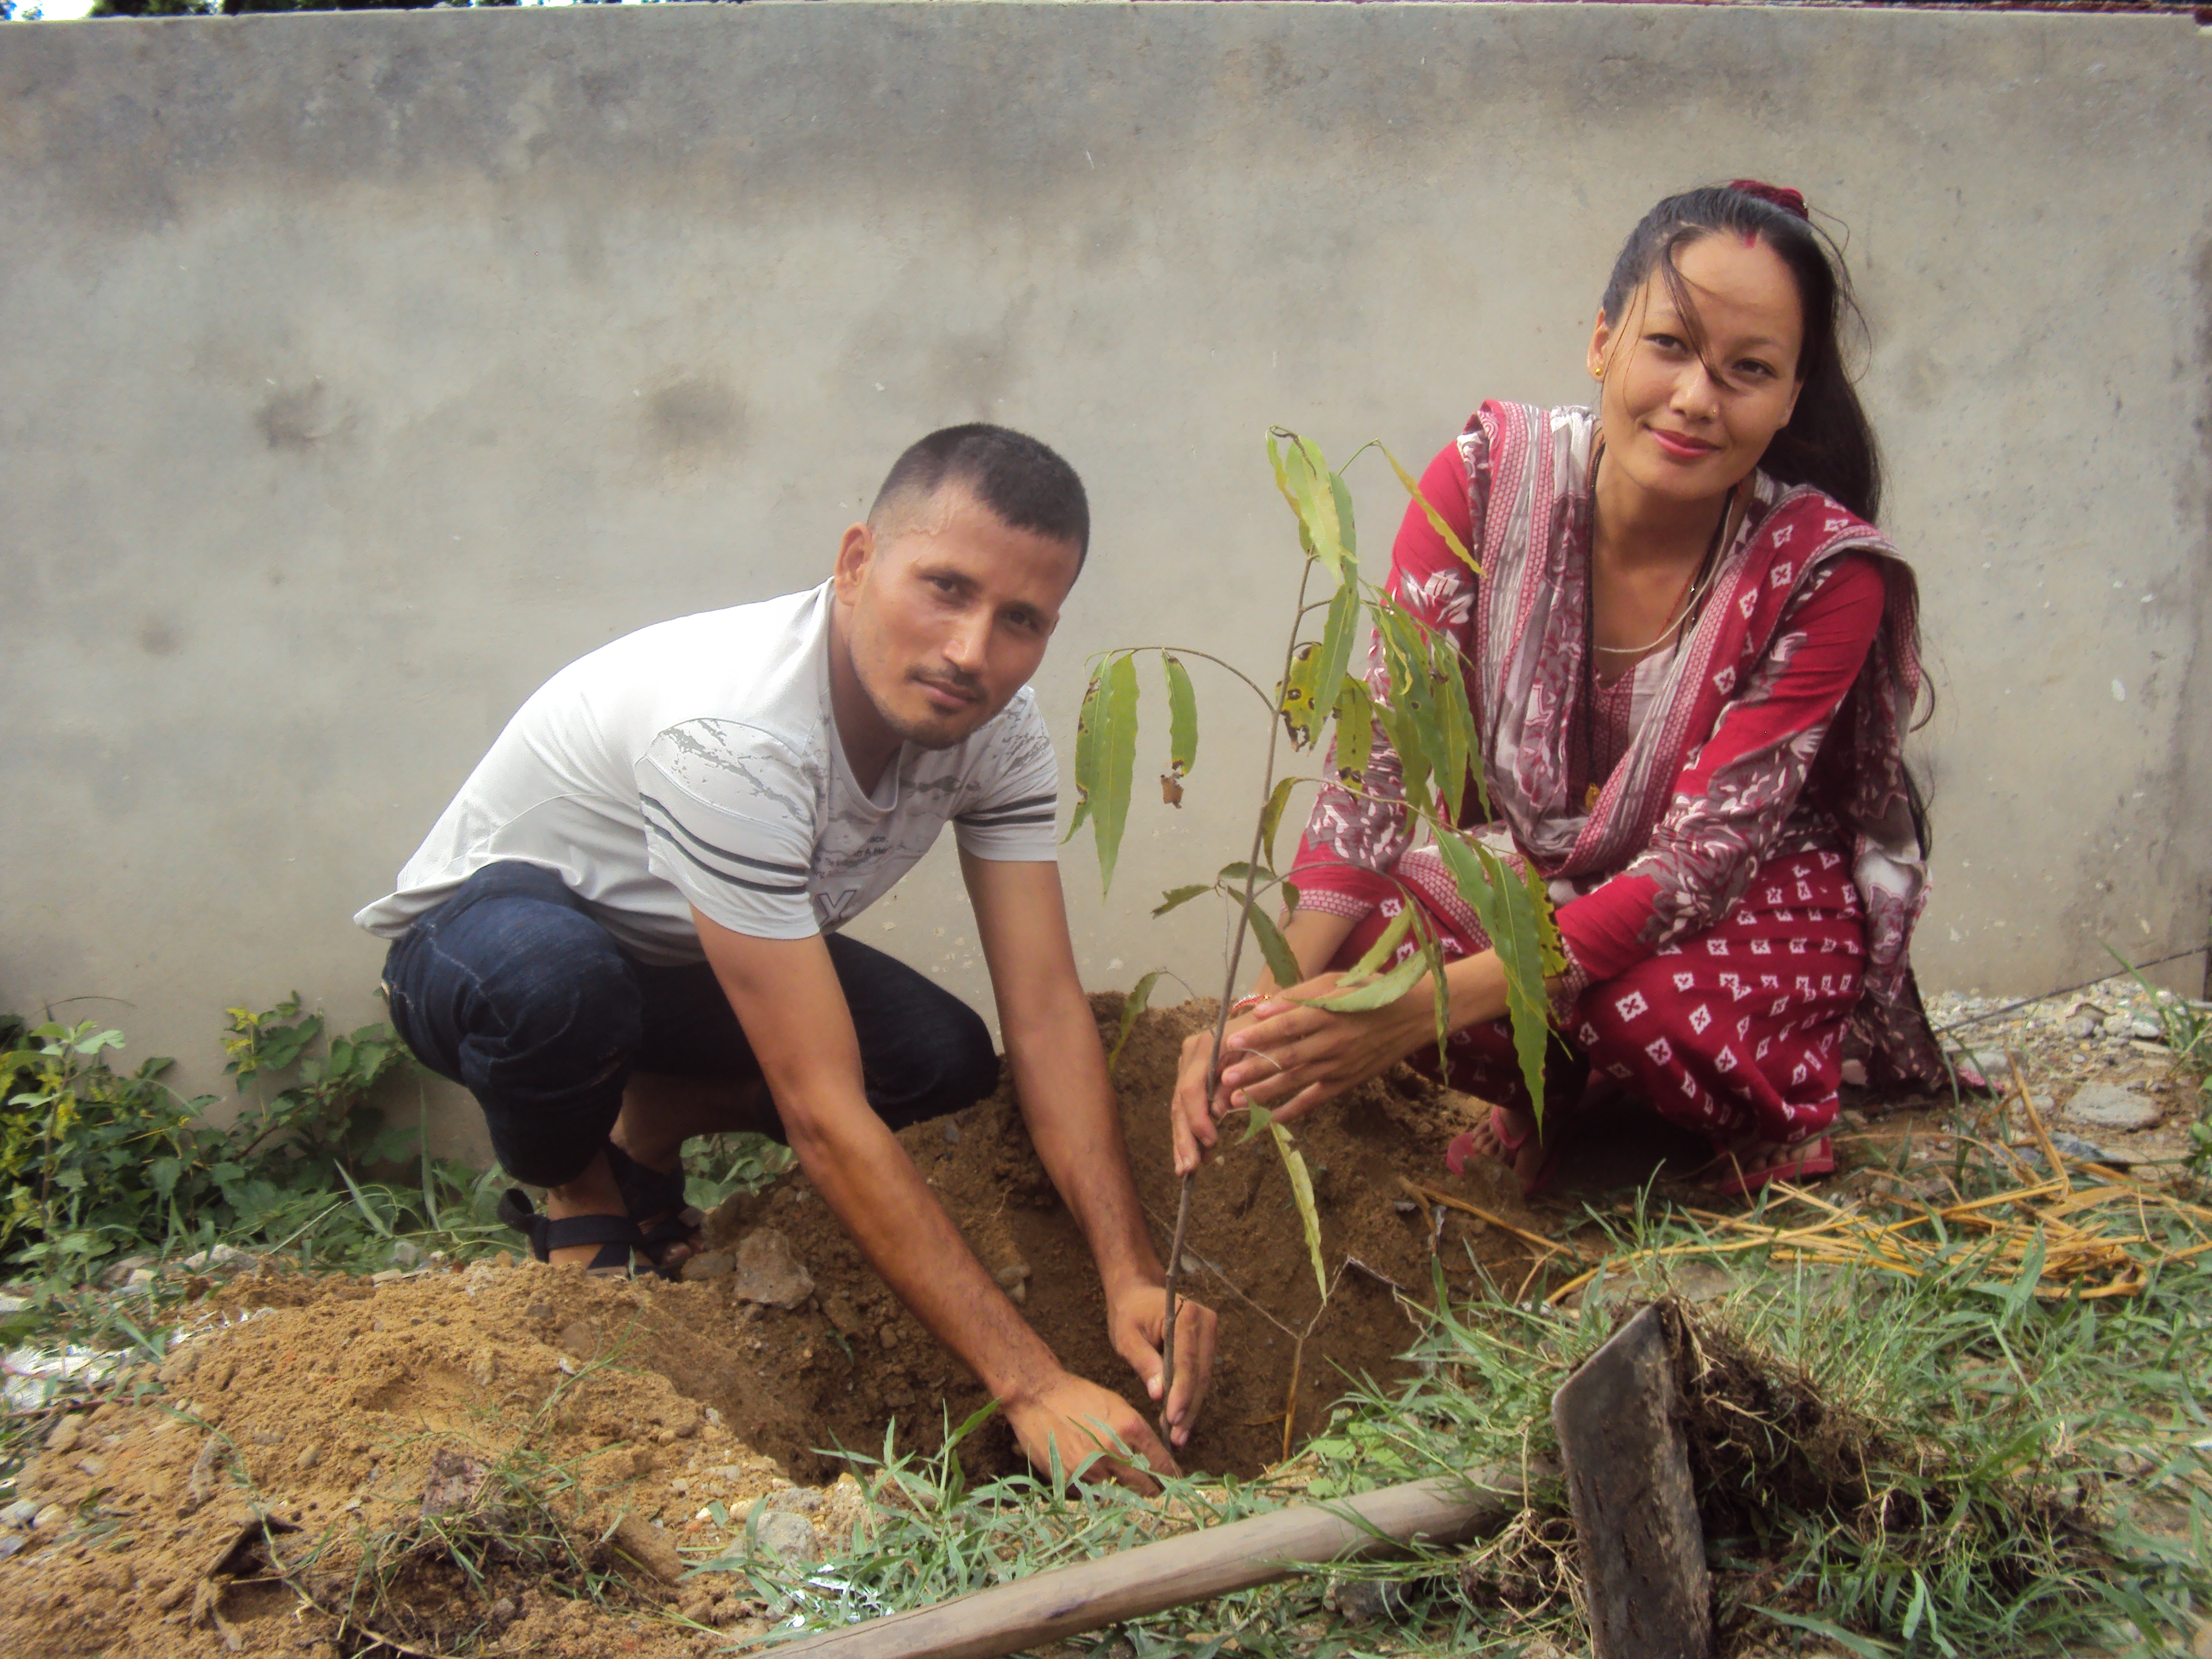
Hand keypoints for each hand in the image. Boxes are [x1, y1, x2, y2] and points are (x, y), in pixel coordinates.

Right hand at [1004, 1370, 1180, 1493]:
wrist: (1038, 1396)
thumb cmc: (1078, 1396)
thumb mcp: (1117, 1405)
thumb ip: (1137, 1433)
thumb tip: (1154, 1458)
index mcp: (1130, 1427)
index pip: (1161, 1462)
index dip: (1171, 1474)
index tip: (1174, 1480)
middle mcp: (1113, 1451)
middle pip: (1144, 1485)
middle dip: (1152, 1489)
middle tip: (1155, 1491)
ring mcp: (1091, 1469)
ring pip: (1119, 1493)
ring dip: (1124, 1491)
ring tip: (1125, 1487)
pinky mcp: (1070, 1480)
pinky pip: (1093, 1494)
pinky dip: (1098, 1490)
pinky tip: (1095, 1480)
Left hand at [1107, 1281, 1218, 1449]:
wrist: (1138, 1294)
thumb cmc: (1129, 1314)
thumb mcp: (1126, 1337)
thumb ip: (1143, 1362)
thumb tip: (1158, 1394)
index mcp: (1186, 1314)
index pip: (1186, 1361)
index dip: (1181, 1392)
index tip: (1172, 1418)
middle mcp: (1206, 1322)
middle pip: (1199, 1373)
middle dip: (1187, 1407)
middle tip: (1176, 1437)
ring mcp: (1211, 1333)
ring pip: (1203, 1379)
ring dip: (1191, 1408)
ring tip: (1178, 1436)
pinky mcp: (1209, 1344)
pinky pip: (1201, 1376)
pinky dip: (1191, 1398)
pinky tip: (1180, 1420)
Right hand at [1171, 1014, 1253, 1174]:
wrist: (1265, 1011)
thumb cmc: (1269, 1030)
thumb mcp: (1262, 1051)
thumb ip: (1242, 1078)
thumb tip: (1218, 1111)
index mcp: (1206, 1046)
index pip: (1191, 1087)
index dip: (1198, 1117)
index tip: (1210, 1141)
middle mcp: (1190, 1054)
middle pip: (1180, 1100)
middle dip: (1184, 1136)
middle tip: (1188, 1168)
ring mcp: (1187, 1063)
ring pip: (1178, 1106)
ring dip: (1181, 1140)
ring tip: (1185, 1170)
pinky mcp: (1191, 1073)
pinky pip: (1185, 1105)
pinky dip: (1188, 1130)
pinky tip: (1190, 1155)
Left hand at [1215, 973, 1426, 1125]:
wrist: (1416, 1013)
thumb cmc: (1372, 990)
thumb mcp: (1338, 981)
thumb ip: (1302, 995)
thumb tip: (1265, 1009)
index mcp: (1329, 1013)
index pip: (1289, 1026)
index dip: (1260, 1034)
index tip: (1232, 1042)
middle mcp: (1333, 1041)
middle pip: (1288, 1058)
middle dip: (1254, 1070)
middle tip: (1224, 1079)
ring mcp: (1341, 1064)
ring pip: (1297, 1081)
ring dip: (1265, 1092)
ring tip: (1235, 1101)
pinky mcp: (1347, 1080)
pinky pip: (1317, 1098)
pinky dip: (1294, 1109)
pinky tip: (1271, 1119)